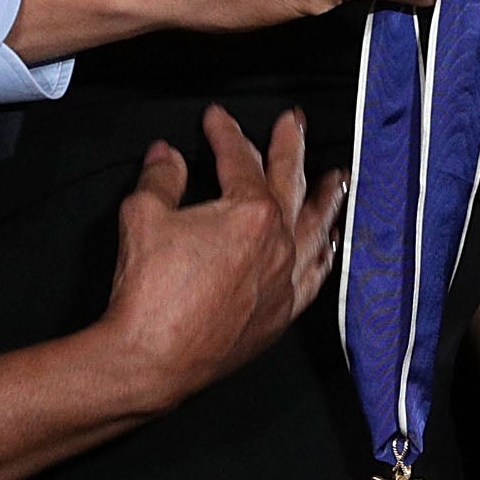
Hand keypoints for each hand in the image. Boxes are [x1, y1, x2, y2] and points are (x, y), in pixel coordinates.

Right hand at [98, 106, 344, 411]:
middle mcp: (277, 243)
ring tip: (336, 179)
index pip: (240, 160)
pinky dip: (324, 255)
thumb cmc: (151, 294)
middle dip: (290, 147)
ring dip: (325, 198)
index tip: (216, 119)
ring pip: (315, 228)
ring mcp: (284, 280)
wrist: (154, 359)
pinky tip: (327, 246)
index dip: (226, 133)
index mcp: (249, 213)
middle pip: (289, 183)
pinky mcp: (282, 313)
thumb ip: (161, 179)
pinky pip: (315, 276)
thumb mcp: (142, 217)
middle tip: (294, 123)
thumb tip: (166, 156)